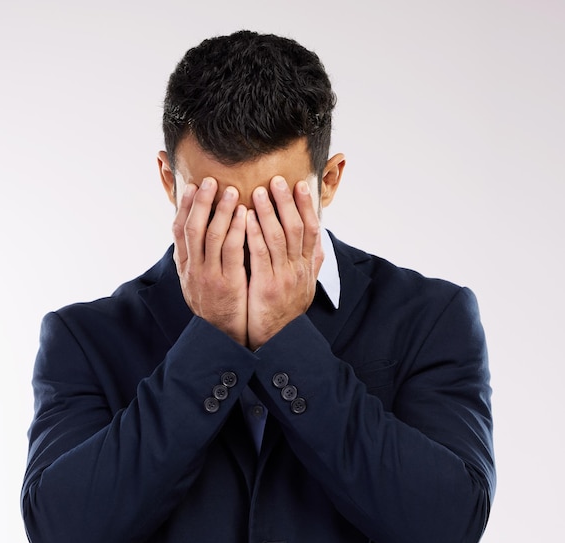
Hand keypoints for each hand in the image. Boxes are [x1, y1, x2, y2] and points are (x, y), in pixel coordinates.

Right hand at [172, 178, 248, 345]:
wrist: (220, 338)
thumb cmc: (213, 306)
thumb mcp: (196, 283)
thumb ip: (196, 259)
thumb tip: (194, 235)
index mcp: (185, 267)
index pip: (180, 230)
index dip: (186, 207)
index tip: (193, 187)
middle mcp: (193, 269)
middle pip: (194, 228)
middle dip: (202, 202)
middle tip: (211, 180)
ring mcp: (209, 277)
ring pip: (212, 236)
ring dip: (221, 211)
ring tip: (231, 191)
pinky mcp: (228, 284)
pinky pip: (232, 252)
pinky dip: (237, 230)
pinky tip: (245, 216)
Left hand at [245, 176, 323, 350]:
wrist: (278, 340)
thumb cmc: (287, 310)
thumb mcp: (305, 286)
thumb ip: (311, 263)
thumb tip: (318, 241)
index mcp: (307, 266)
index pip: (311, 229)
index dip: (307, 205)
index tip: (301, 184)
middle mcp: (299, 269)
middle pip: (296, 228)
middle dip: (287, 202)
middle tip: (277, 180)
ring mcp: (284, 277)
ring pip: (279, 238)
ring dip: (269, 212)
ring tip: (258, 191)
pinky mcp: (266, 286)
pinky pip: (260, 255)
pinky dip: (254, 234)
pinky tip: (246, 219)